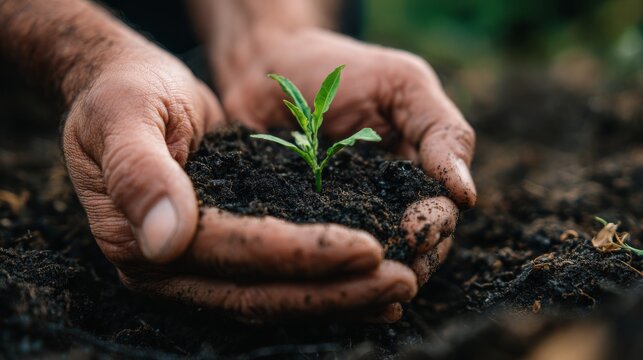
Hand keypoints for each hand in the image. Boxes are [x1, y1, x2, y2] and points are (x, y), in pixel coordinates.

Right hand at [62, 43, 417, 321]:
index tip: (367, 249)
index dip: (300, 256)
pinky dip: (323, 282)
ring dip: (339, 296)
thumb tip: (166, 241)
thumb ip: (139, 173)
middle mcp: (168, 266)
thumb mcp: (123, 115)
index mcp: (137, 239)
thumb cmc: (123, 93)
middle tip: (402, 281)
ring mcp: (196, 264)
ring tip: (398, 289)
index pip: (233, 255)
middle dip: (335, 290)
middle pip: (260, 290)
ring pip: (274, 293)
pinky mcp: (223, 251)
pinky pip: (276, 276)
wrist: (127, 90)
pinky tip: (367, 283)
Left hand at [215, 29, 475, 286]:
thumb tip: (467, 195)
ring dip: (370, 280)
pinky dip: (325, 273)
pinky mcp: (301, 226)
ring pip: (366, 263)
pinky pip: (318, 255)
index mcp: (415, 176)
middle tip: (390, 272)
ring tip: (360, 288)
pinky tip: (324, 287)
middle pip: (409, 250)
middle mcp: (384, 205)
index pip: (439, 216)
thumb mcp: (402, 84)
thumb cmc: (340, 71)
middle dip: (407, 263)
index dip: (433, 228)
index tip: (415, 232)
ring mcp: (342, 220)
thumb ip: (441, 131)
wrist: (268, 70)